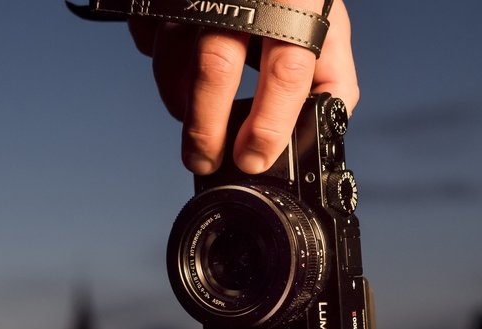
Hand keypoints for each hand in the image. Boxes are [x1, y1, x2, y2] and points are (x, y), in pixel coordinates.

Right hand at [127, 0, 358, 174]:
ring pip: (173, 56)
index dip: (268, 124)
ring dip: (179, 100)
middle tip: (204, 160)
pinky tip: (177, 70)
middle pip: (216, 68)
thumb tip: (327, 123)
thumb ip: (333, 76)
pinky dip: (161, 64)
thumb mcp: (326, 27)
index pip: (285, 71)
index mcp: (295, 8)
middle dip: (205, 127)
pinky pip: (148, 38)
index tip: (251, 158)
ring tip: (193, 118)